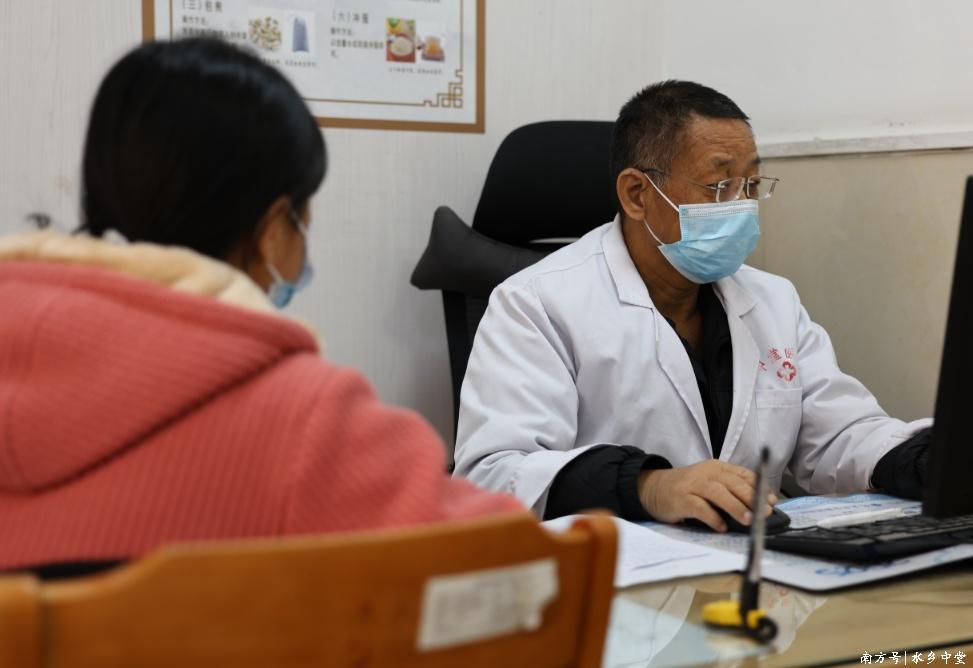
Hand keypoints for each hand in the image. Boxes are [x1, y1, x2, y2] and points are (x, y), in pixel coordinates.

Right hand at [637, 460, 777, 531]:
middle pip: (733, 482)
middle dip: (752, 498)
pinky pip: (700, 508)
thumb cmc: (687, 488)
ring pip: (719, 493)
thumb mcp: (710, 483)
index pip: (743, 474)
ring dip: (736, 507)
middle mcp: (706, 473)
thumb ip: (730, 491)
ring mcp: (692, 485)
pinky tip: (720, 527)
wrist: (653, 488)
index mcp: (717, 468)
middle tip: (764, 512)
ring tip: (748, 520)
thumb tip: (758, 508)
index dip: (759, 487)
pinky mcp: (681, 498)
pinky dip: (712, 518)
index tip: (771, 501)